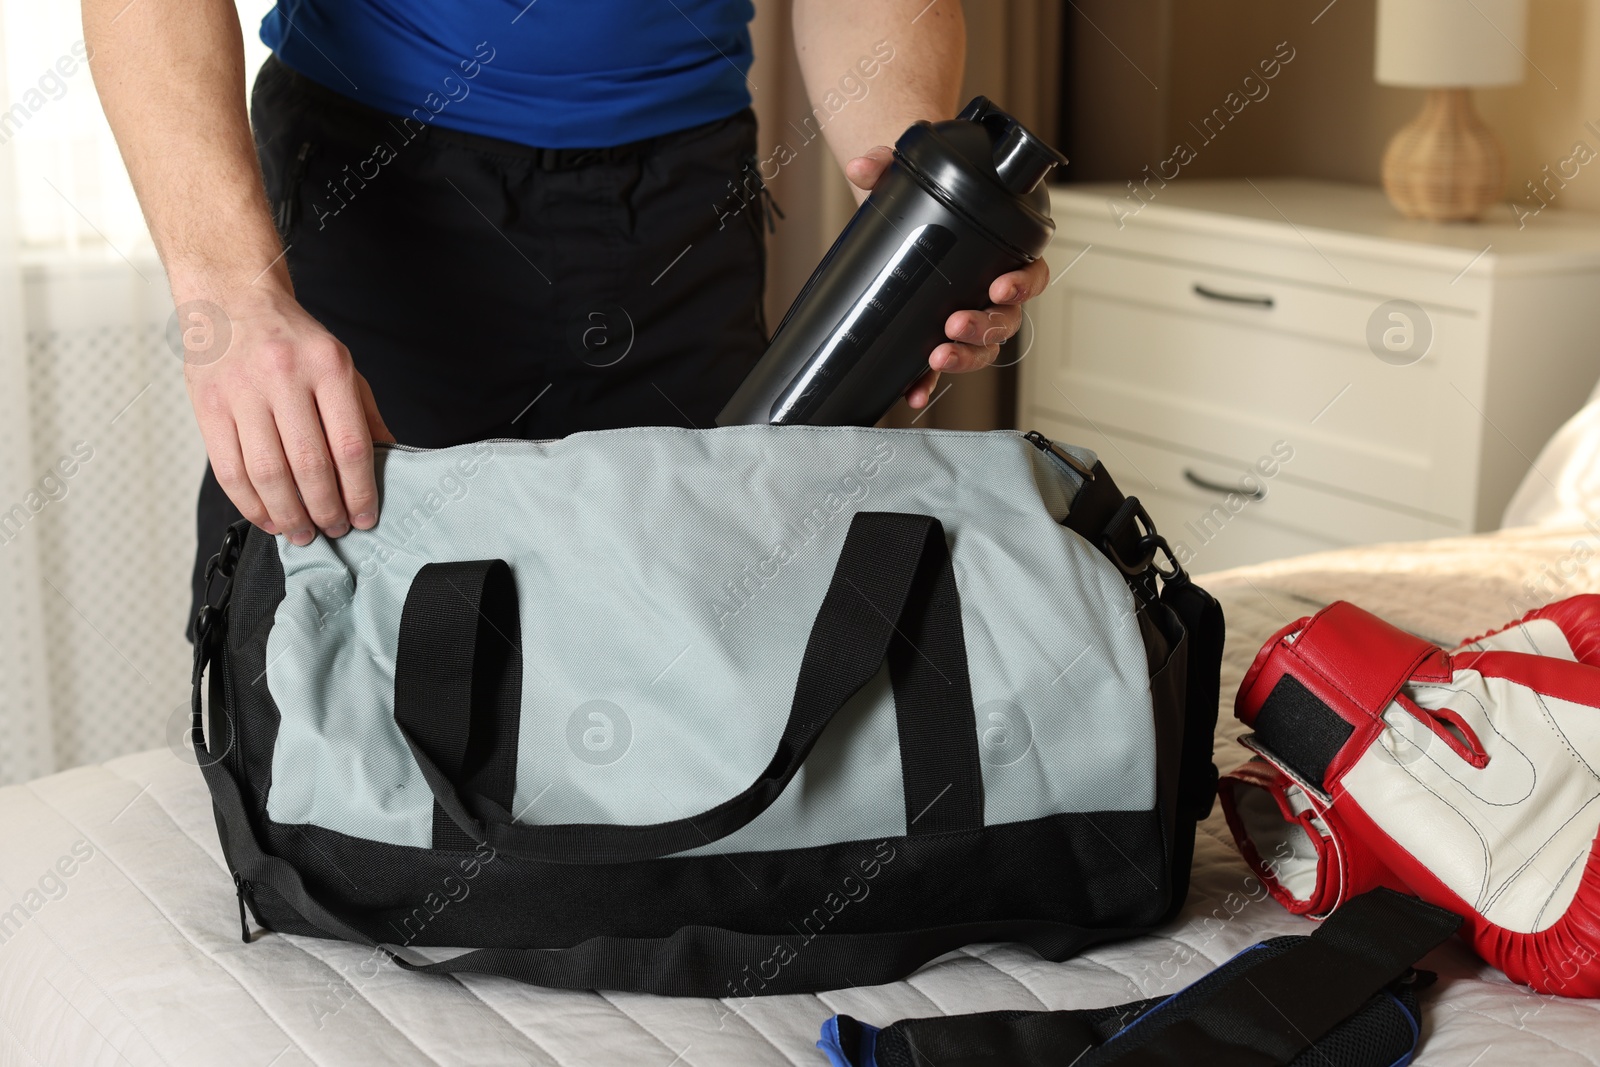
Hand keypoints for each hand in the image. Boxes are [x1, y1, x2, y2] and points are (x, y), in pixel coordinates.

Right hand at [180, 282, 392, 545]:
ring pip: (267, 474)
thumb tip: (386, 465)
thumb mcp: (342, 365)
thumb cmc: (292, 340)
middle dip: (325, 509)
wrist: (232, 300)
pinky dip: (250, 504)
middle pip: (309, 465)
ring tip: (302, 532)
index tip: (364, 518)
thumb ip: (365, 414)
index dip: (359, 491)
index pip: (350, 446)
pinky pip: (230, 470)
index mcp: (328, 366)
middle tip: (334, 530)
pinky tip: (267, 517)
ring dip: (288, 514)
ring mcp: (241, 392)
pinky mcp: (208, 407)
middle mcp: (284, 376)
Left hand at [844, 146, 1050, 409]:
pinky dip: (928, 381)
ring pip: (983, 346)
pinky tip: (914, 393)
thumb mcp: (908, 171)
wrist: (896, 211)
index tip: (1000, 286)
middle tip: (956, 323)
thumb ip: (887, 163)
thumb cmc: (922, 194)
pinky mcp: (938, 333)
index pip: (1030, 272)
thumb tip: (859, 165)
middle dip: (985, 326)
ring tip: (938, 356)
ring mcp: (968, 315)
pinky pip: (941, 364)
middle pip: (1006, 318)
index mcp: (1002, 252)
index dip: (1023, 284)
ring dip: (965, 356)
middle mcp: (993, 290)